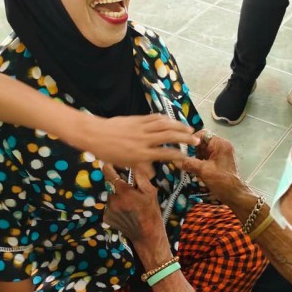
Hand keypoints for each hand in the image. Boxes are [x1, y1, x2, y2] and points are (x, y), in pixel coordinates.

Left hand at [78, 114, 197, 167]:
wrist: (95, 135)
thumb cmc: (109, 153)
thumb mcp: (125, 164)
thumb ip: (141, 167)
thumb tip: (153, 173)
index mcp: (141, 154)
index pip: (165, 154)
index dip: (178, 156)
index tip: (186, 157)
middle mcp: (144, 140)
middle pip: (170, 137)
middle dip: (185, 138)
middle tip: (196, 140)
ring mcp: (141, 128)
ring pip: (165, 125)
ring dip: (179, 126)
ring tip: (189, 129)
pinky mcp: (137, 119)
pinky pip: (155, 118)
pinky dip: (166, 119)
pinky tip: (171, 121)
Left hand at [103, 164, 165, 246]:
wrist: (147, 235)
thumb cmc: (151, 212)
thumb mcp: (150, 192)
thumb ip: (140, 176)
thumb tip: (133, 163)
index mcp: (122, 191)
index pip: (107, 172)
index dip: (110, 167)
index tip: (113, 166)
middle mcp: (112, 200)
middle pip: (110, 185)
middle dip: (118, 185)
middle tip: (130, 192)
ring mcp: (108, 210)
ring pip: (110, 196)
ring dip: (117, 197)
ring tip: (129, 204)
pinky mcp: (106, 218)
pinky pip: (108, 207)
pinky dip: (115, 207)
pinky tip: (125, 212)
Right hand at [182, 131, 249, 204]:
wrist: (234, 194)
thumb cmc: (222, 181)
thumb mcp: (203, 171)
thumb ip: (189, 163)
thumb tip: (175, 160)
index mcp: (220, 144)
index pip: (203, 134)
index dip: (191, 140)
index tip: (182, 148)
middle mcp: (222, 146)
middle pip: (203, 142)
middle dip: (193, 150)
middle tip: (186, 159)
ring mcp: (222, 154)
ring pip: (204, 150)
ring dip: (196, 157)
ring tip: (191, 165)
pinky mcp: (220, 161)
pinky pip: (207, 157)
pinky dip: (201, 161)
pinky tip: (196, 169)